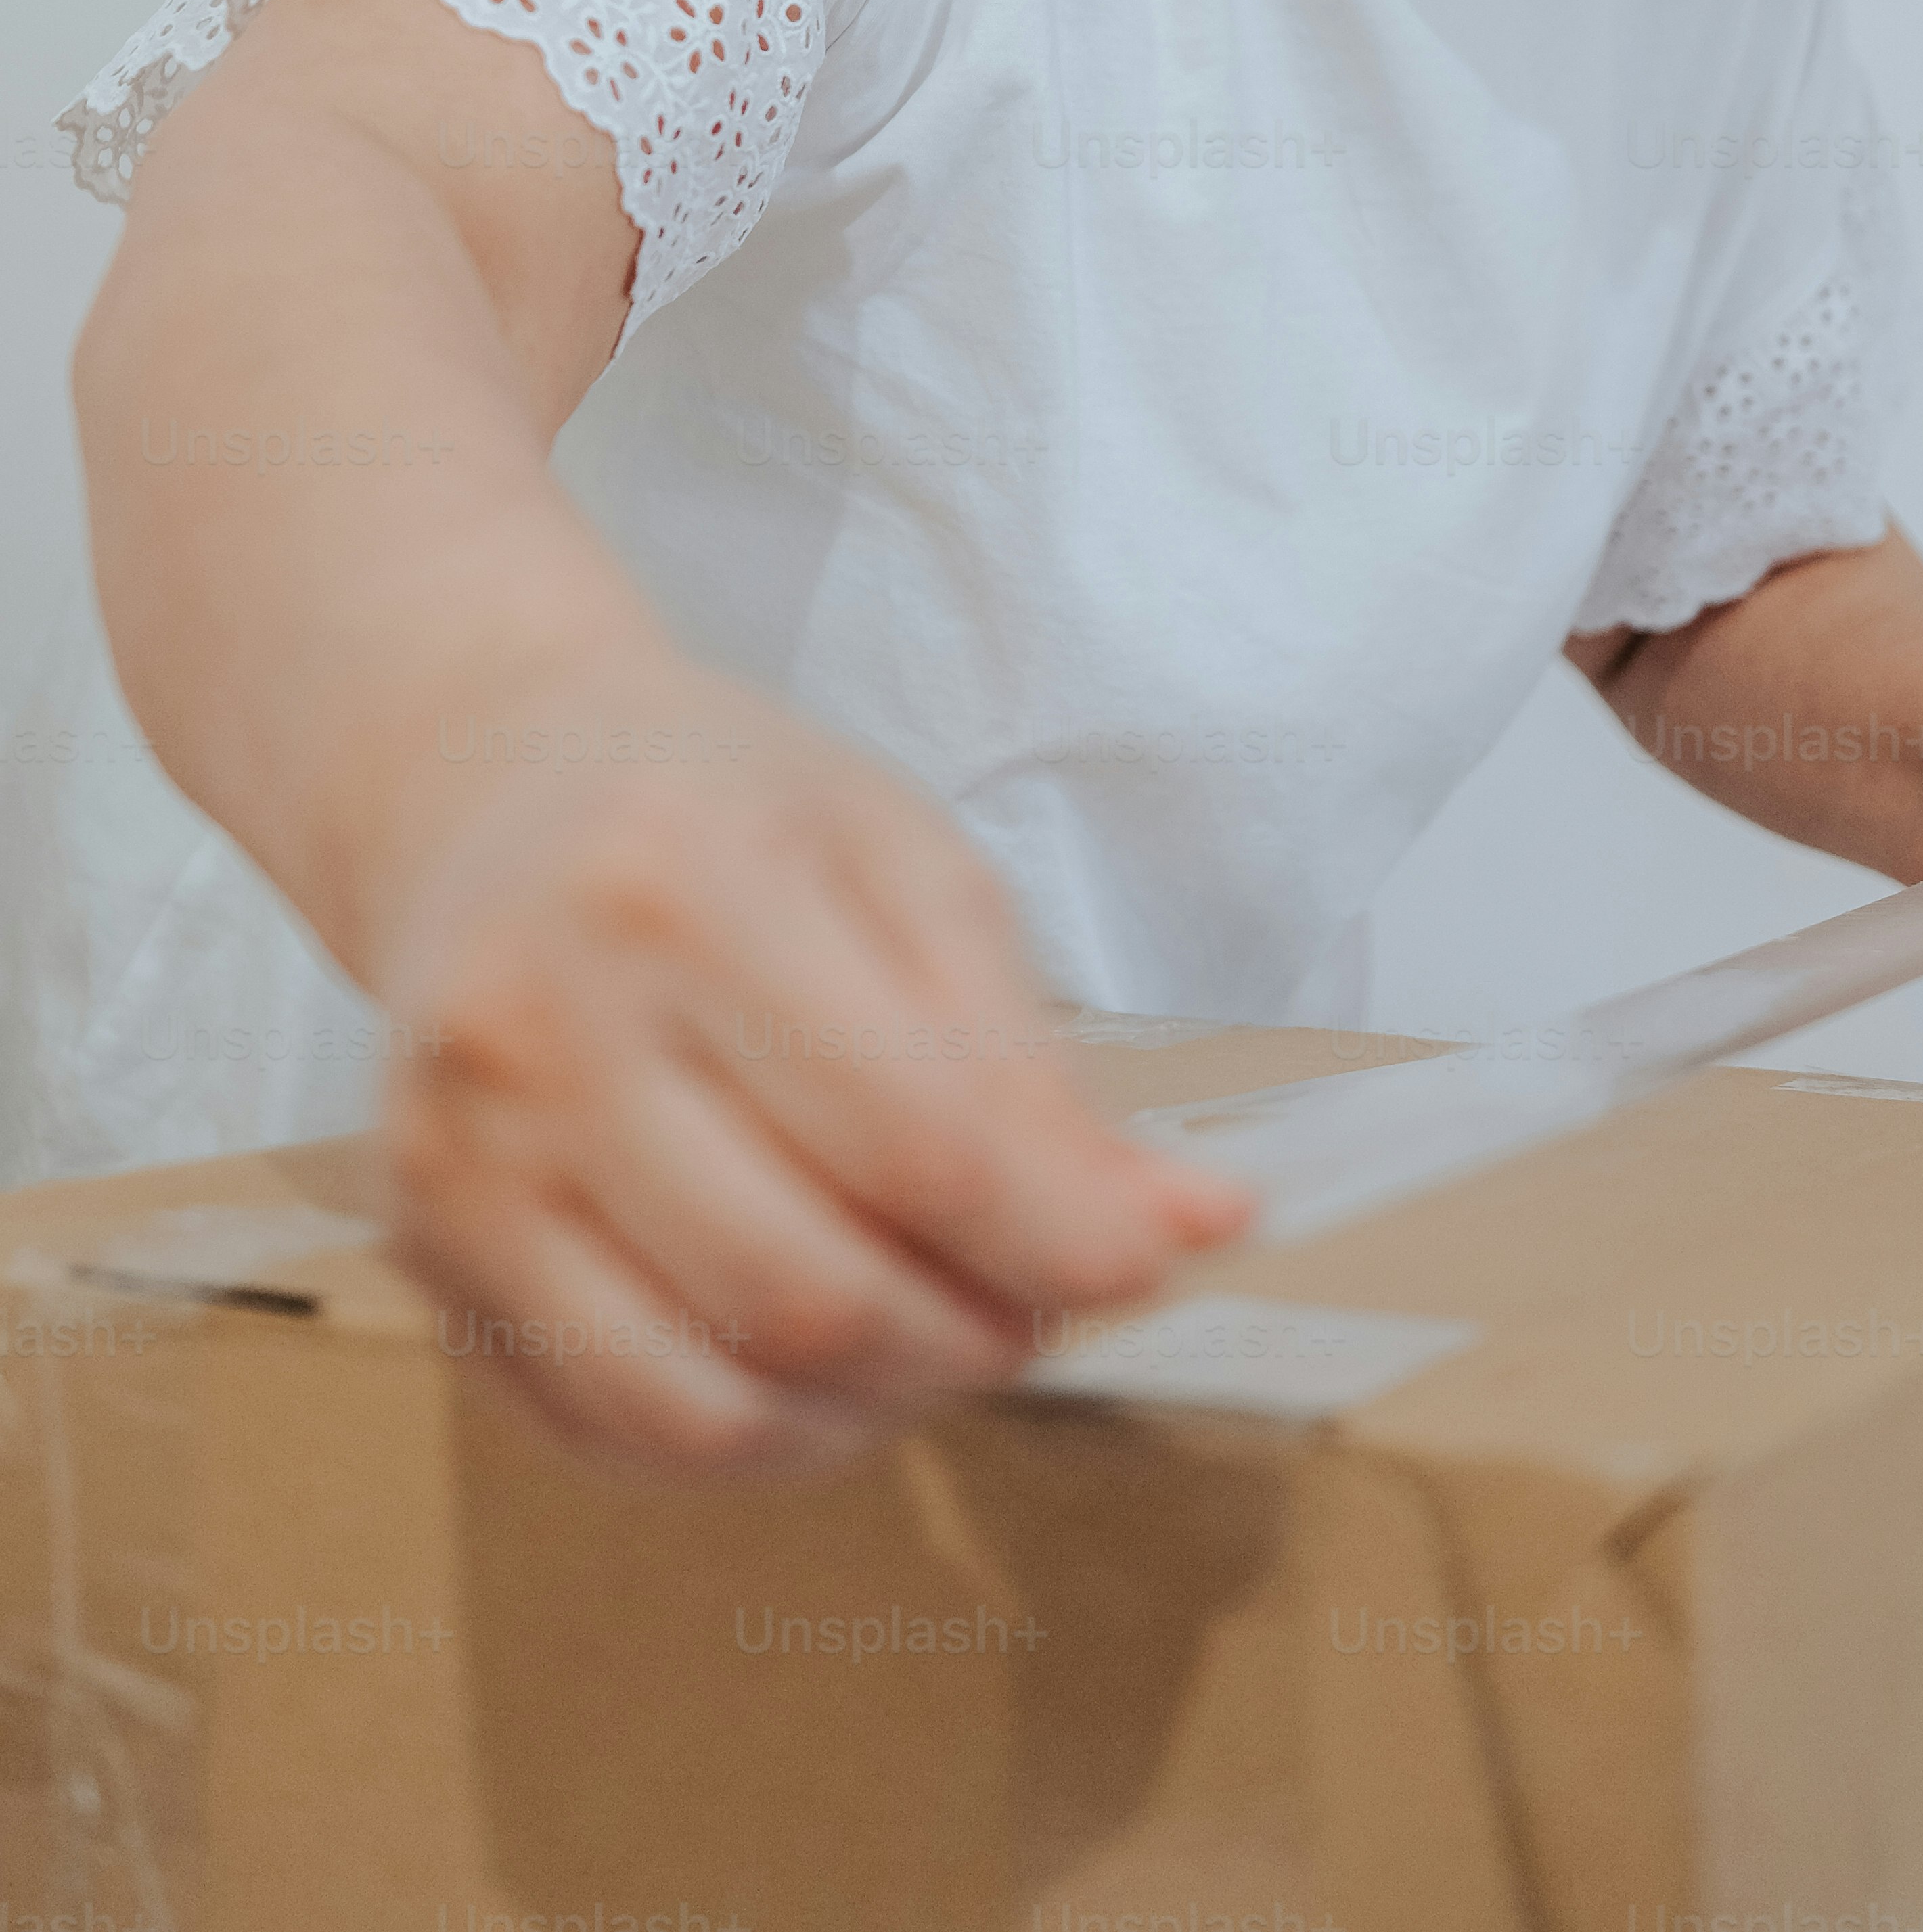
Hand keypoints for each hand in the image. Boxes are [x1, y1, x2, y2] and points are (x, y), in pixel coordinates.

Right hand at [372, 649, 1253, 1469]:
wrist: (498, 792)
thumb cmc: (726, 815)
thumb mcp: (908, 870)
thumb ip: (1035, 1063)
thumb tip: (1193, 1222)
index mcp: (678, 885)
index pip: (908, 1135)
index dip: (1052, 1235)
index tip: (1143, 1266)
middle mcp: (537, 1023)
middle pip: (801, 1288)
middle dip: (965, 1339)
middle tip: (1033, 1309)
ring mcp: (455, 1150)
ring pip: (700, 1396)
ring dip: (866, 1415)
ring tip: (937, 1344)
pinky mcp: (418, 1245)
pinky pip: (607, 1423)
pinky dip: (748, 1442)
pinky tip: (819, 1373)